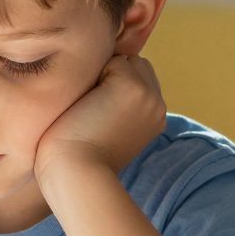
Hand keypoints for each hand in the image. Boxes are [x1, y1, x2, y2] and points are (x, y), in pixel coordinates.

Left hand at [34, 53, 166, 190]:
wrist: (77, 176)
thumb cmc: (77, 158)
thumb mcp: (105, 130)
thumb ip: (114, 105)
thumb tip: (102, 74)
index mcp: (154, 117)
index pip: (137, 76)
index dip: (111, 84)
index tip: (95, 114)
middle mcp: (157, 105)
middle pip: (132, 63)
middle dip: (110, 75)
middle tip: (90, 112)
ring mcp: (149, 95)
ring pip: (122, 59)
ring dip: (101, 74)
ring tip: (89, 109)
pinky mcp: (133, 87)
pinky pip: (110, 59)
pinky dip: (93, 77)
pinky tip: (87, 106)